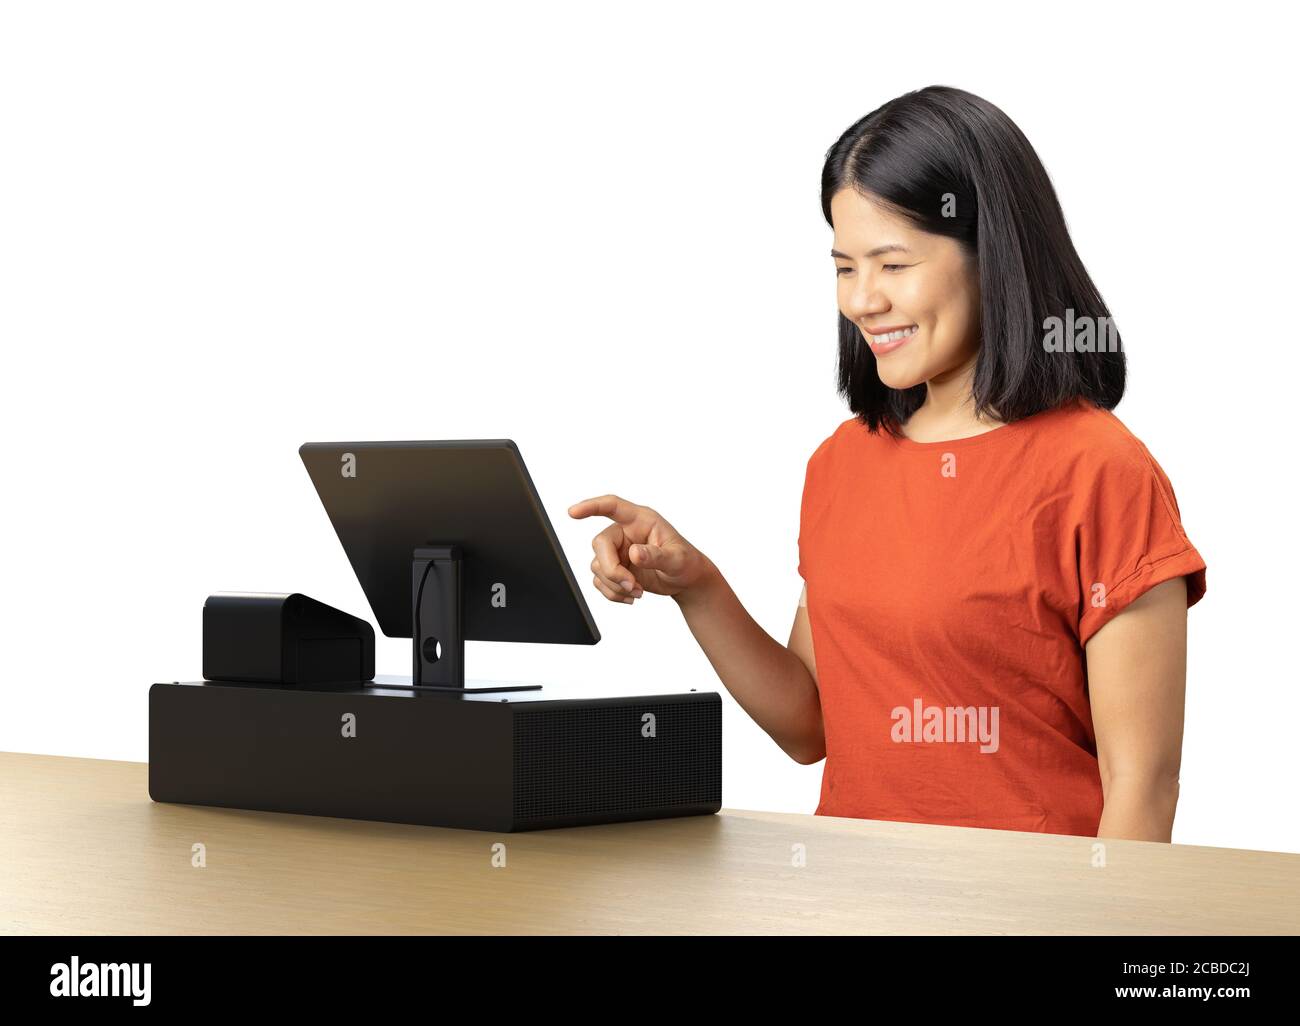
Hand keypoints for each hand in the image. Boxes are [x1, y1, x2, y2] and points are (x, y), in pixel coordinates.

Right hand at [567, 494, 714, 602]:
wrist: (685, 580)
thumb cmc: (685, 562)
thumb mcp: (677, 559)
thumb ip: (656, 556)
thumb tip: (634, 553)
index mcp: (641, 520)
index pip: (612, 506)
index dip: (591, 507)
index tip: (573, 513)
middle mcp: (625, 533)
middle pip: (600, 544)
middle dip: (612, 570)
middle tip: (631, 585)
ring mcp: (618, 551)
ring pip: (597, 566)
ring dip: (615, 585)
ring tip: (637, 592)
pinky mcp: (614, 568)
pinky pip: (600, 581)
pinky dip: (613, 593)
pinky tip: (631, 596)